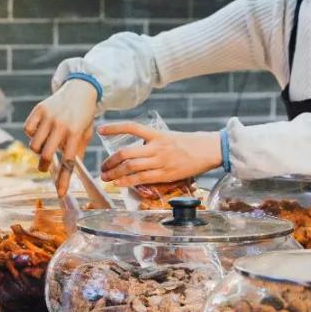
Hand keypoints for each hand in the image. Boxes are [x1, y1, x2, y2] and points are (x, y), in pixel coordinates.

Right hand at [24, 80, 98, 194]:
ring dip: (37, 150)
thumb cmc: (84, 115)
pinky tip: (39, 132)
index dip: (63, 180)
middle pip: (45, 154)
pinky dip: (31, 134)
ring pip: (34, 144)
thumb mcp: (86, 133)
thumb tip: (68, 170)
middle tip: (45, 166)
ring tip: (44, 145)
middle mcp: (61, 125)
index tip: (60, 193)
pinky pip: (28, 129)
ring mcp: (49, 116)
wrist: (81, 89)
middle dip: (43, 165)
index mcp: (75, 133)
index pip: (68, 161)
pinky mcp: (39, 109)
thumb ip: (77, 150)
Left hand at [99, 123, 221, 186]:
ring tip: (106, 177)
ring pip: (131, 167)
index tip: (101, 130)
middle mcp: (157, 147)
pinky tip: (118, 184)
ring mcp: (161, 161)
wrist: (209, 150)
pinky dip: (127, 182)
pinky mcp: (166, 174)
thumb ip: (153, 142)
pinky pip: (142, 179)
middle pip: (126, 153)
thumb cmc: (190, 143)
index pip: (132, 128)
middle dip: (110, 161)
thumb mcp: (169, 137)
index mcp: (158, 134)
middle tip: (102, 167)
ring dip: (115, 173)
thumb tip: (137, 151)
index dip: (114, 128)